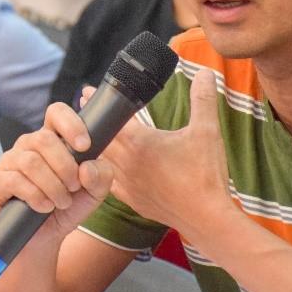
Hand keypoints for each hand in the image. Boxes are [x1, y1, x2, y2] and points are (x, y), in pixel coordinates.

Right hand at [0, 102, 115, 244]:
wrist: (47, 237)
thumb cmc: (69, 207)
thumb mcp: (95, 192)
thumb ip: (102, 175)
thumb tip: (87, 166)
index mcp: (53, 139)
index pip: (56, 112)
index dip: (71, 124)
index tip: (84, 146)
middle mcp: (29, 144)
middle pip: (44, 139)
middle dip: (65, 167)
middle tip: (74, 187)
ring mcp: (10, 161)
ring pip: (30, 162)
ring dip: (52, 186)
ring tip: (61, 201)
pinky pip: (14, 180)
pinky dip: (35, 196)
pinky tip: (44, 207)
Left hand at [103, 67, 233, 239]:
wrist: (207, 219)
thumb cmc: (206, 175)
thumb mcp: (207, 131)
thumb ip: (203, 99)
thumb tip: (206, 72)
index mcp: (140, 144)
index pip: (112, 118)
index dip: (100, 104)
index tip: (86, 93)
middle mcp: (127, 164)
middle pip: (101, 138)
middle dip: (92, 122)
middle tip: (84, 109)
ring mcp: (128, 185)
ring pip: (101, 162)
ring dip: (96, 147)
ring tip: (93, 135)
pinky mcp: (133, 201)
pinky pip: (110, 184)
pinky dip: (105, 173)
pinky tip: (108, 168)